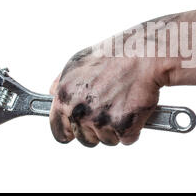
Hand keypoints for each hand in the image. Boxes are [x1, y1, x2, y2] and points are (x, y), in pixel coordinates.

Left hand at [49, 46, 164, 146]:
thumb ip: (62, 82)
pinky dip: (134, 128)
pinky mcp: (124, 127)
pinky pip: (128, 139)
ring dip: (116, 129)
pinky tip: (134, 109)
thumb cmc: (114, 55)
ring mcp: (102, 121)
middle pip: (85, 139)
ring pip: (108, 140)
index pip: (59, 131)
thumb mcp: (78, 62)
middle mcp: (80, 111)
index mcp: (65, 97)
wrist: (143, 55)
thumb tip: (52, 93)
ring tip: (123, 104)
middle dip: (97, 129)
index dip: (70, 131)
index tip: (77, 130)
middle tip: (109, 110)